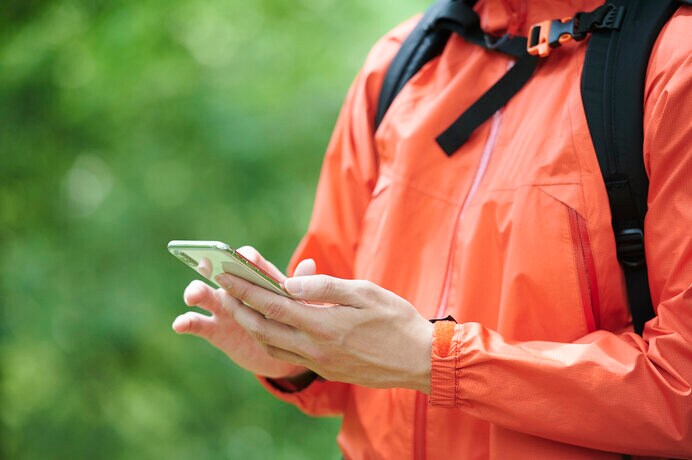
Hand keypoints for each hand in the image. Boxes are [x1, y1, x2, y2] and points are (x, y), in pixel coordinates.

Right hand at [172, 246, 315, 378]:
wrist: (289, 349)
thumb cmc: (295, 318)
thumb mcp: (302, 304)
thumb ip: (304, 286)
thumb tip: (310, 265)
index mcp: (258, 278)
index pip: (249, 259)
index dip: (244, 257)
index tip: (244, 259)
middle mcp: (236, 288)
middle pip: (221, 272)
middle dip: (212, 267)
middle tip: (205, 264)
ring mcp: (223, 309)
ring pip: (205, 295)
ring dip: (196, 291)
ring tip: (193, 296)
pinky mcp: (215, 330)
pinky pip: (197, 324)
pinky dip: (186, 322)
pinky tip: (180, 324)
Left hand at [214, 273, 432, 392]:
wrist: (420, 360)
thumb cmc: (397, 320)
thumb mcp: (365, 293)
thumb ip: (325, 288)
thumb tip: (290, 282)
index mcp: (324, 325)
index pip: (272, 305)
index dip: (245, 289)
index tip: (225, 274)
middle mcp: (315, 348)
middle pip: (263, 328)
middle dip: (238, 307)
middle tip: (222, 289)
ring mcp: (320, 363)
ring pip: (272, 346)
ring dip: (251, 325)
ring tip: (239, 306)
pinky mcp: (327, 370)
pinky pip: (289, 355)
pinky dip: (271, 339)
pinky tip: (270, 327)